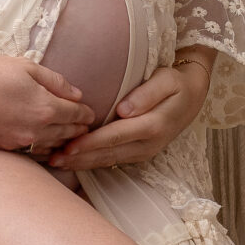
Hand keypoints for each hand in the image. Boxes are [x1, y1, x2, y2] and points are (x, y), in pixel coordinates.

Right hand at [0, 49, 93, 153]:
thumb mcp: (24, 66)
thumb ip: (54, 81)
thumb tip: (77, 94)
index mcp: (46, 107)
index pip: (77, 114)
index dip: (87, 113)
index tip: (90, 112)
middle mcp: (37, 130)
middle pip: (69, 134)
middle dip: (79, 129)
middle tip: (86, 126)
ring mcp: (20, 143)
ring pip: (53, 147)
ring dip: (64, 142)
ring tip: (70, 137)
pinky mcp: (5, 149)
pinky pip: (34, 154)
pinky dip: (45, 150)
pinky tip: (47, 145)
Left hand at [47, 48, 212, 172]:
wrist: (193, 96)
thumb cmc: (176, 83)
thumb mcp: (167, 80)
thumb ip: (147, 94)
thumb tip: (124, 110)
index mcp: (153, 126)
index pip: (115, 136)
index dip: (90, 143)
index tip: (67, 145)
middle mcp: (148, 144)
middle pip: (108, 154)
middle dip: (79, 158)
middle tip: (51, 159)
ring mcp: (143, 152)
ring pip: (108, 161)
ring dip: (82, 164)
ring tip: (56, 162)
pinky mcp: (138, 154)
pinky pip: (112, 161)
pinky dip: (91, 162)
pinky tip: (73, 161)